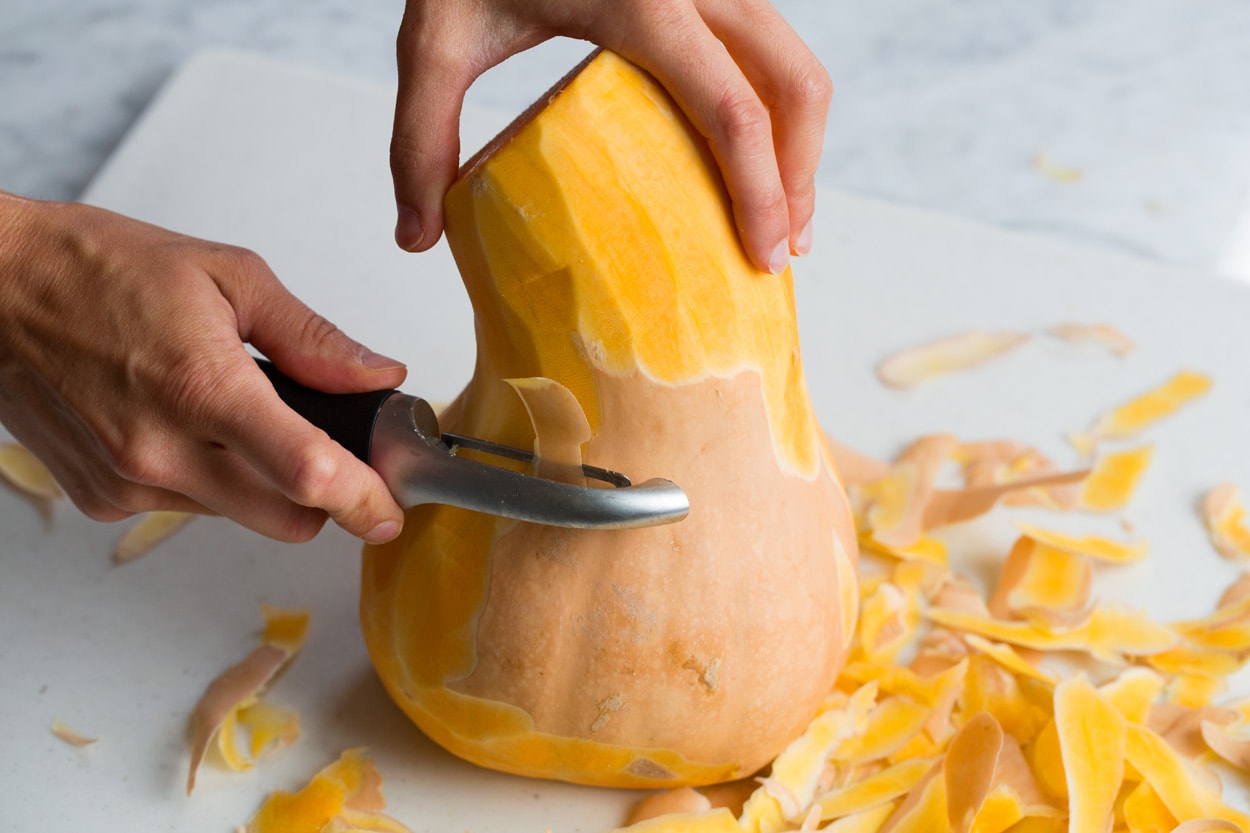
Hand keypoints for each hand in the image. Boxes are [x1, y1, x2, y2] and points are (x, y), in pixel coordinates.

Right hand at [0, 193, 406, 543]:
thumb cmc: (97, 269)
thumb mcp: (227, 276)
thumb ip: (311, 338)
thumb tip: (375, 374)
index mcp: (202, 387)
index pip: (306, 474)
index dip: (362, 500)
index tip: (388, 510)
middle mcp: (160, 450)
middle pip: (285, 519)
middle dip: (322, 496)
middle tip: (332, 451)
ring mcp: (126, 482)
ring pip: (239, 515)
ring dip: (261, 481)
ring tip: (234, 411)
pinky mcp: (100, 498)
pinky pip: (187, 507)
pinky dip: (208, 478)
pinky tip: (184, 423)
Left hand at [390, 0, 830, 273]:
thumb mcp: (434, 40)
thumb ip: (420, 138)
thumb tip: (415, 238)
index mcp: (642, 2)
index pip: (731, 108)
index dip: (761, 191)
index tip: (762, 256)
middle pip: (792, 87)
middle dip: (797, 178)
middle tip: (777, 255)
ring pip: (796, 64)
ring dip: (799, 146)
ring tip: (779, 221)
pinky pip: (772, 48)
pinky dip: (779, 111)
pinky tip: (756, 160)